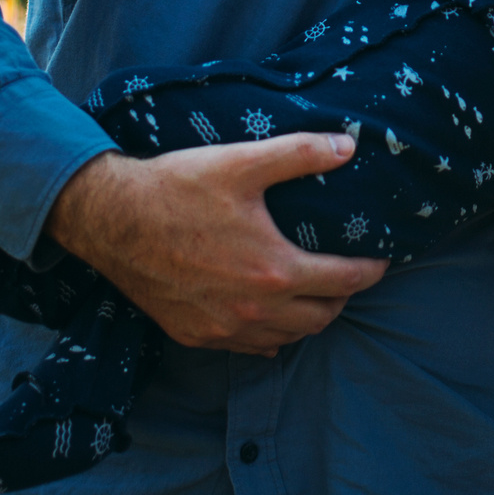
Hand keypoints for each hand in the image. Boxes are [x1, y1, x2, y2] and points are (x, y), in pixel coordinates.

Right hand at [44, 137, 388, 355]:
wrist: (112, 220)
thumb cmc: (178, 188)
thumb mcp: (243, 162)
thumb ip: (301, 154)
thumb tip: (348, 146)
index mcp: (275, 270)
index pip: (344, 281)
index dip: (370, 271)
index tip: (381, 260)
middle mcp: (254, 311)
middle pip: (321, 317)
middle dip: (342, 297)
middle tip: (348, 275)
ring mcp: (223, 329)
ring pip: (287, 338)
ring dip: (308, 319)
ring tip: (313, 293)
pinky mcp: (195, 335)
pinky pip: (248, 348)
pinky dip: (270, 335)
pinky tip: (269, 315)